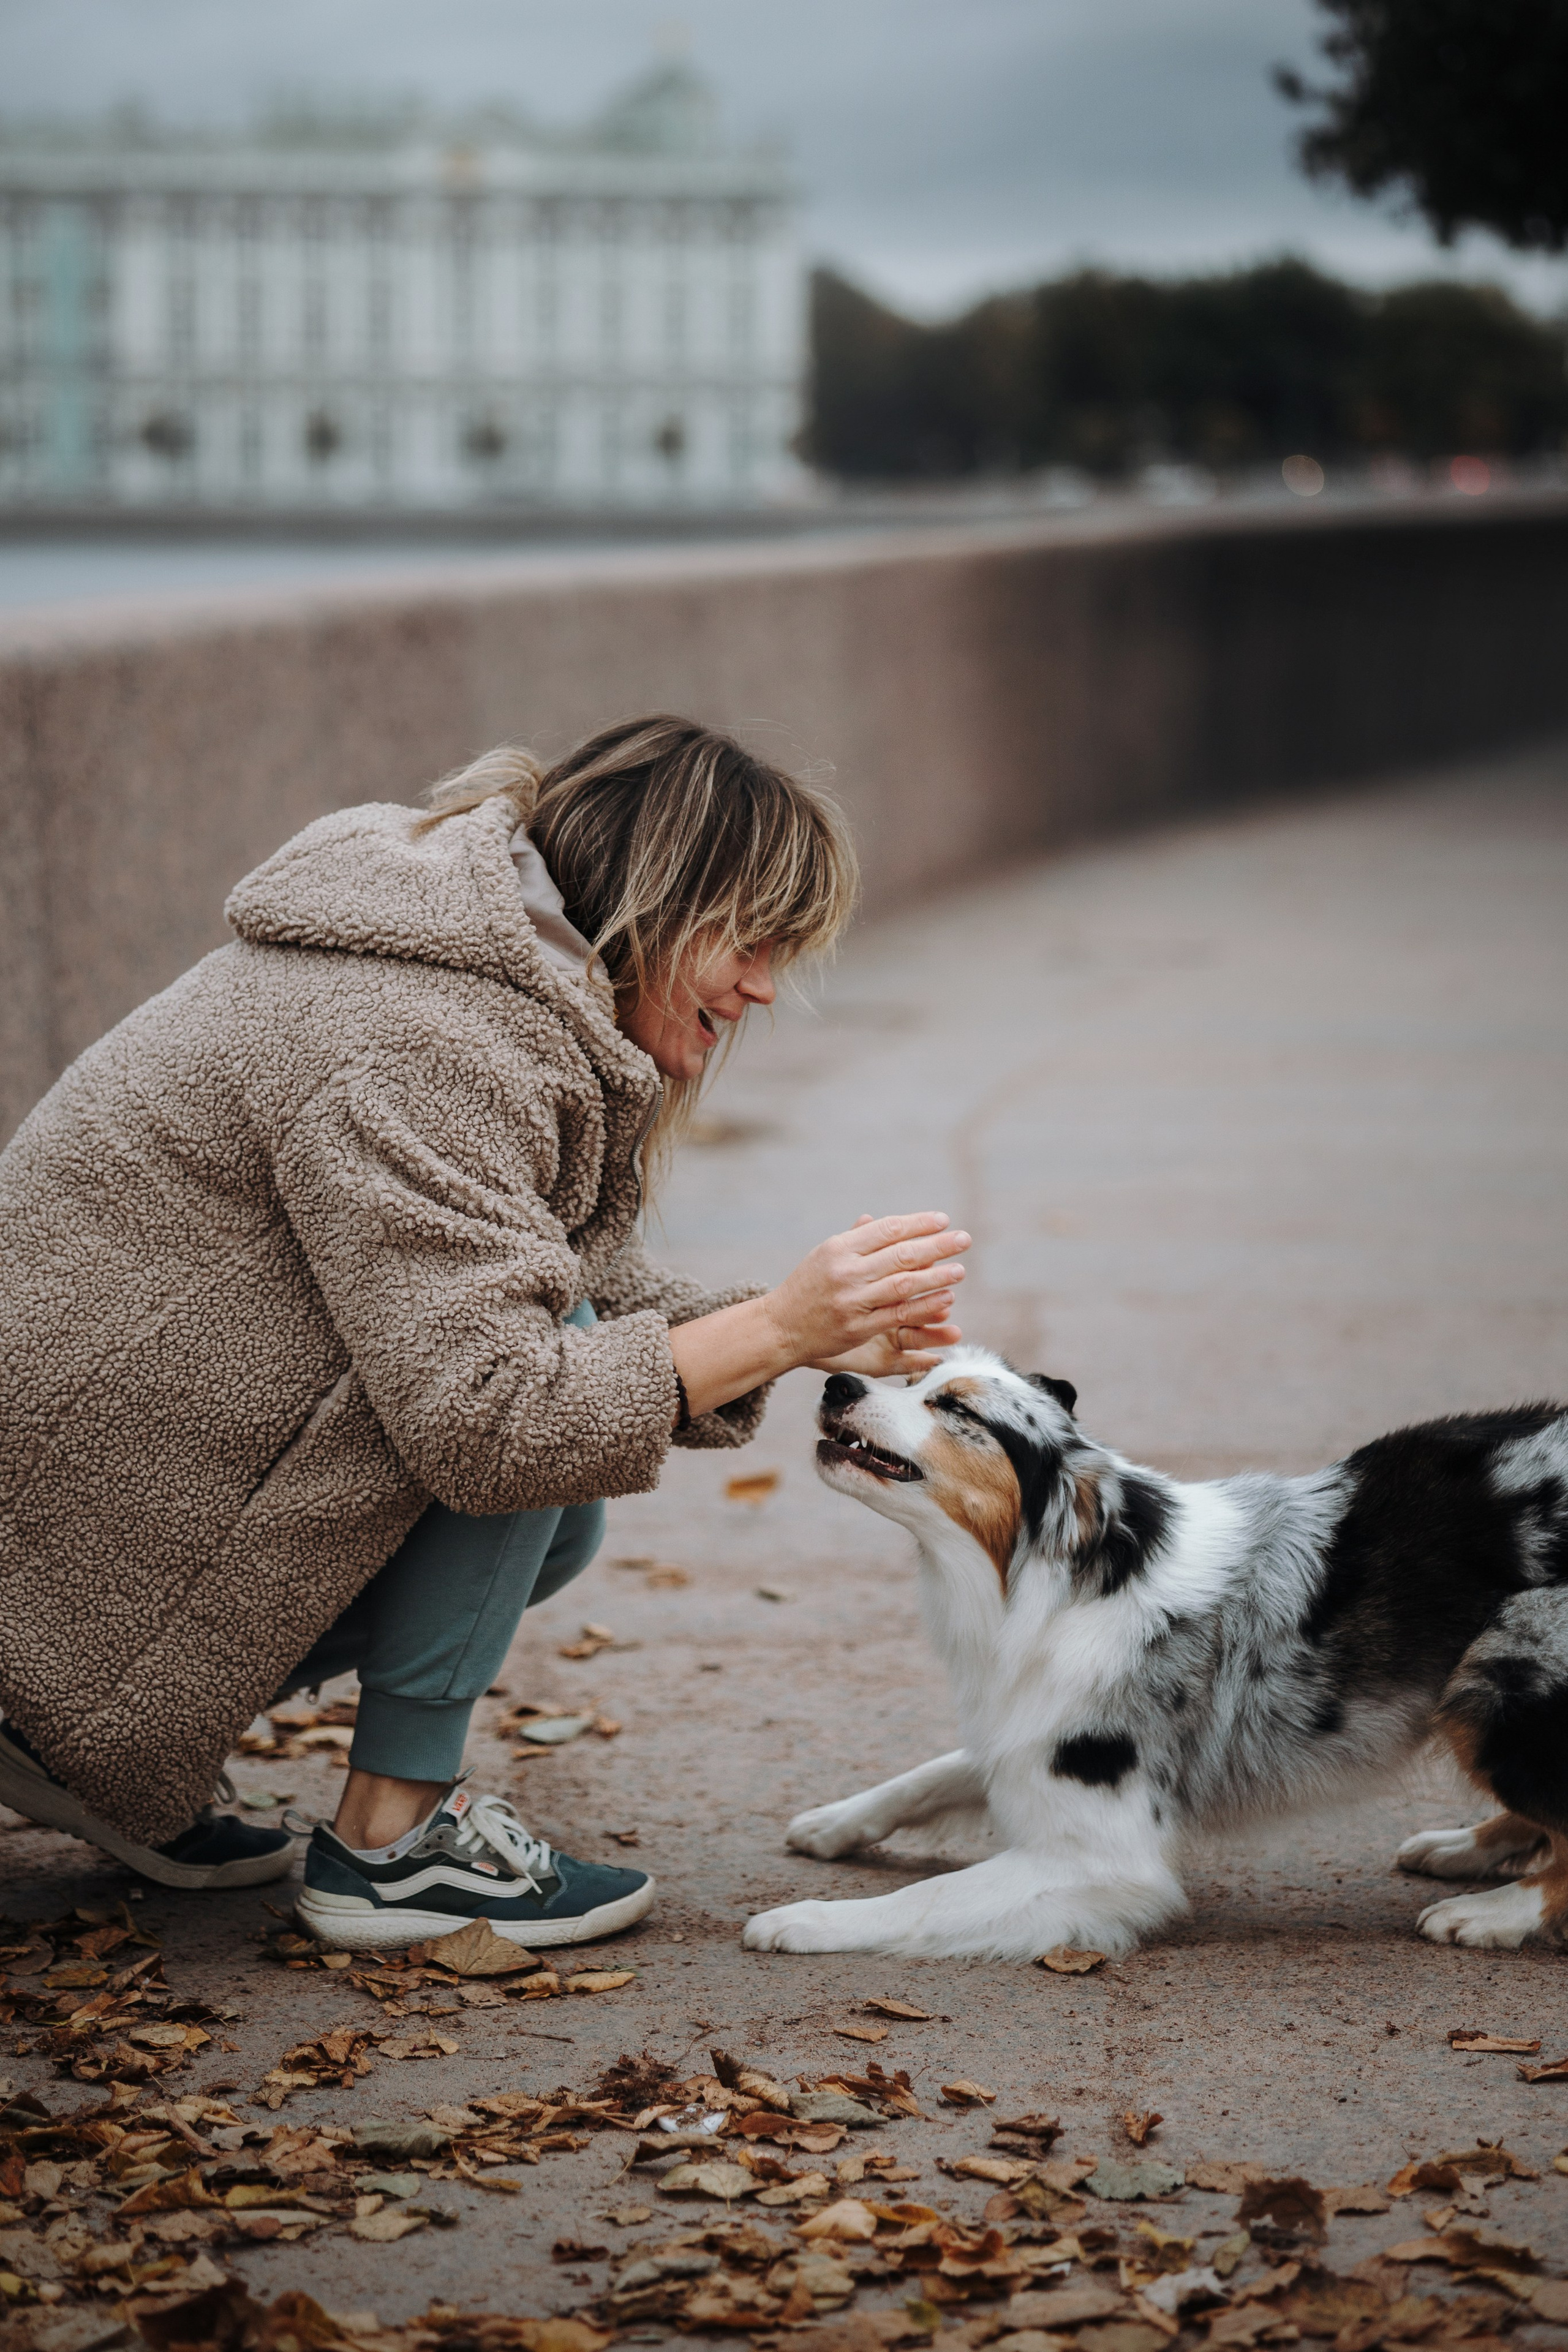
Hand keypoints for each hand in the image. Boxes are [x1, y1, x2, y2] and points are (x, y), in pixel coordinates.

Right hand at [764, 1211, 968, 1371]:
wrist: (779, 1328)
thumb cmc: (806, 1288)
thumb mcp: (824, 1256)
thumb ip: (854, 1238)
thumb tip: (877, 1217)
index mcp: (839, 1248)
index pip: (887, 1229)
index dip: (918, 1223)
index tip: (943, 1220)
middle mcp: (846, 1271)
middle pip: (900, 1253)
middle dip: (937, 1245)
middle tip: (964, 1239)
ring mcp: (852, 1300)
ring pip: (903, 1284)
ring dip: (936, 1275)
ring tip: (960, 1269)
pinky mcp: (858, 1327)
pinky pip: (898, 1314)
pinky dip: (924, 1306)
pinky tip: (946, 1298)